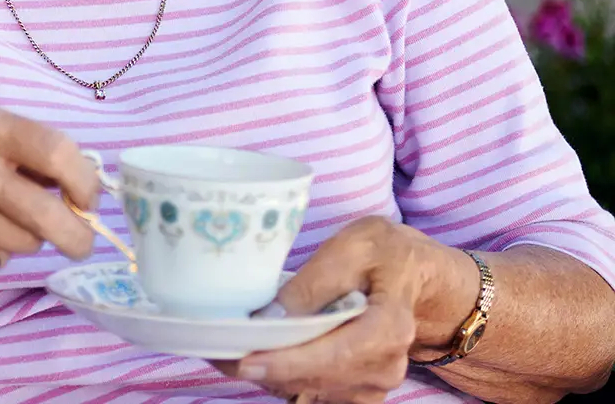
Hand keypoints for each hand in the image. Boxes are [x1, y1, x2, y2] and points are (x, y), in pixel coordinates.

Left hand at [215, 217, 479, 403]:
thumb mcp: (353, 247)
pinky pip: (314, 393)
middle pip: (314, 380)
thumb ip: (314, 283)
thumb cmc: (386, 254)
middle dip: (263, 368)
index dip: (286, 363)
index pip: (333, 356)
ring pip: (309, 391)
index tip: (244, 360)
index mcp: (388, 328)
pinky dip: (283, 379)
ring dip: (269, 375)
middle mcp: (384, 366)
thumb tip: (270, 316)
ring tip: (228, 350)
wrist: (420, 277)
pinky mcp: (360, 389)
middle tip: (215, 349)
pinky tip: (259, 357)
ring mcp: (374, 383)